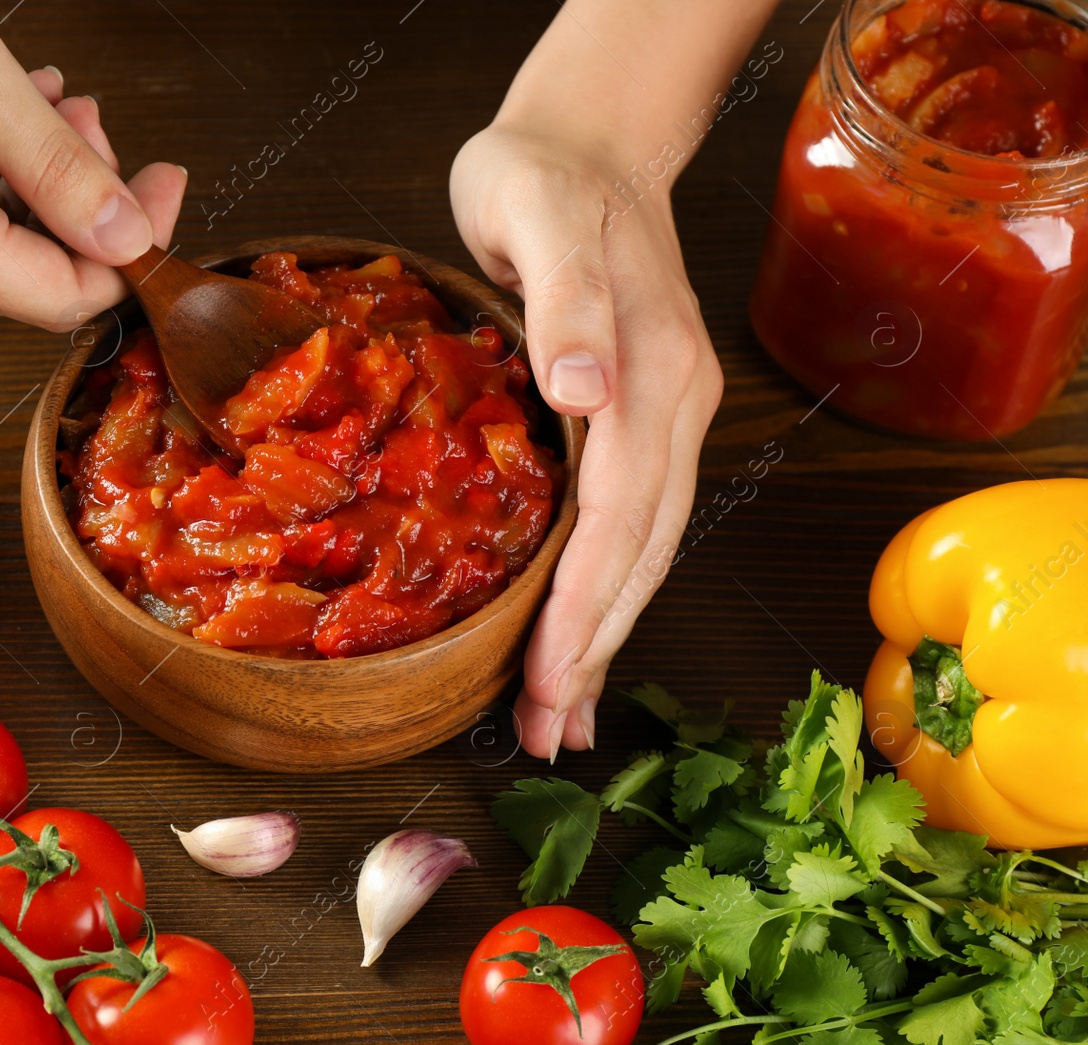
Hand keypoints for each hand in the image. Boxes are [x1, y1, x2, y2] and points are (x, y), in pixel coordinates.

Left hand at [450, 122, 722, 759]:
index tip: (548, 682)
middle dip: (593, 649)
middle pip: (638, 553)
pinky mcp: (639, 418)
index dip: (585, 606)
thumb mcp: (540, 212)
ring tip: (560, 719)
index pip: (620, 516)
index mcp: (650, 373)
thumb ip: (569, 301)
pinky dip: (605, 590)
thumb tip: (585, 391)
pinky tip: (582, 637)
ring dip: (603, 637)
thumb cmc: (544, 176)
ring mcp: (664, 416)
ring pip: (640, 550)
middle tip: (545, 735)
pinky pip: (628, 522)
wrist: (586, 141)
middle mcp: (670, 407)